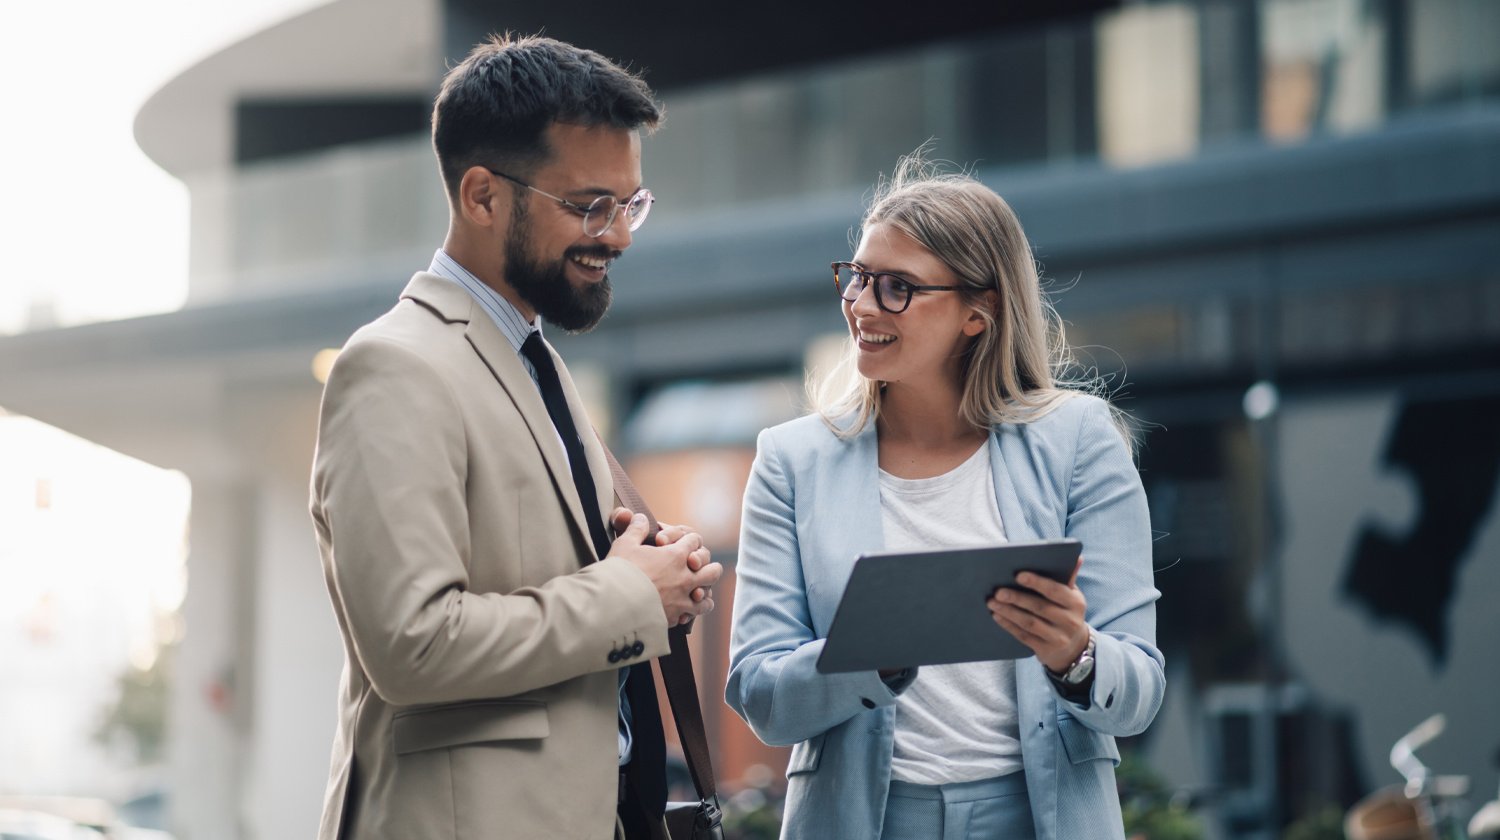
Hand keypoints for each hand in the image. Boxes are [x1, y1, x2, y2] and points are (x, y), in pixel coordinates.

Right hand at [609, 509, 722, 625]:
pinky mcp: (675, 616)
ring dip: (705, 592)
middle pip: (711, 570)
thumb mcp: (625, 544)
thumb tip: (641, 517)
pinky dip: (691, 612)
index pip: (694, 541)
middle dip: (709, 566)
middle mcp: (685, 577)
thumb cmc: (620, 572)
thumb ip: (636, 529)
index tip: (685, 542)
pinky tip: (686, 612)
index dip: (690, 539)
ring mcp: (682, 599)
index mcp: (675, 556)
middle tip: (701, 567)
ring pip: (706, 596)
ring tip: (700, 593)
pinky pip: (693, 614)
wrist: (615, 605)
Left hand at [986, 556, 1089, 673]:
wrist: (1074, 648)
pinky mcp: (1046, 650)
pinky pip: (1024, 636)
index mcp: (1075, 603)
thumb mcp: (1072, 597)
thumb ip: (1068, 578)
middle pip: (1039, 607)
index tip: (1018, 575)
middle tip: (998, 591)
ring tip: (992, 602)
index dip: (1037, 583)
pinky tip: (997, 616)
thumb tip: (1077, 557)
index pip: (1055, 591)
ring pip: (1029, 623)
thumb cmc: (1066, 613)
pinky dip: (1009, 625)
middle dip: (1017, 598)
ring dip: (1009, 612)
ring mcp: (1058, 638)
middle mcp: (1069, 621)